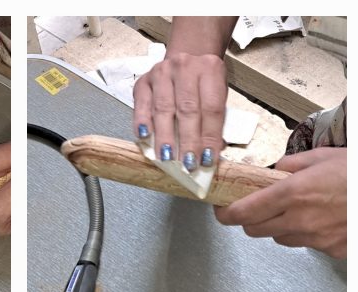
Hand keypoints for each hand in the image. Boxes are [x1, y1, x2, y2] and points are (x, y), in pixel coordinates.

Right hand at [133, 51, 227, 169]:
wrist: (185, 61)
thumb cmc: (200, 84)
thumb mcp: (216, 95)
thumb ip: (213, 122)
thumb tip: (210, 153)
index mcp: (210, 69)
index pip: (212, 108)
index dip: (210, 136)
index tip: (207, 159)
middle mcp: (185, 67)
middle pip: (187, 109)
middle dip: (188, 140)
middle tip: (187, 164)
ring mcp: (162, 73)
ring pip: (163, 109)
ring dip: (165, 137)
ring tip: (167, 158)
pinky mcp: (143, 82)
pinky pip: (141, 106)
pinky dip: (142, 122)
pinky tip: (145, 137)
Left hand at [213, 147, 346, 258]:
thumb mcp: (326, 156)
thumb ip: (292, 165)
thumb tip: (273, 172)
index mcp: (294, 193)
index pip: (242, 212)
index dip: (225, 213)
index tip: (220, 210)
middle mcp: (299, 219)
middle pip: (253, 230)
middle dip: (250, 219)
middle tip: (257, 206)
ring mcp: (314, 238)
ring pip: (278, 238)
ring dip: (279, 226)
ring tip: (299, 208)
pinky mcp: (329, 249)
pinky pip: (304, 244)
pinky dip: (305, 233)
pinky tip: (321, 218)